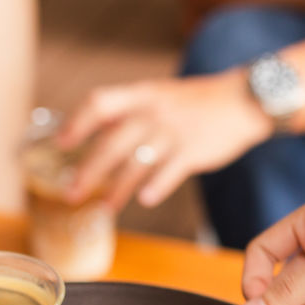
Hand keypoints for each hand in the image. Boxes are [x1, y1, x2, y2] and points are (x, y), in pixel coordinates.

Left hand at [59, 72, 272, 210]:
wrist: (243, 100)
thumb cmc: (196, 102)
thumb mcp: (159, 95)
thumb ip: (129, 112)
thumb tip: (95, 132)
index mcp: (141, 96)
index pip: (99, 104)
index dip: (77, 123)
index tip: (62, 143)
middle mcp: (153, 113)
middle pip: (111, 143)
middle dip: (88, 172)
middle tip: (72, 193)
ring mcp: (173, 133)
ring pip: (136, 165)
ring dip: (116, 190)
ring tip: (103, 209)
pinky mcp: (193, 152)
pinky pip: (168, 174)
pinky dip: (155, 188)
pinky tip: (144, 199)